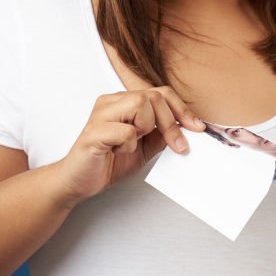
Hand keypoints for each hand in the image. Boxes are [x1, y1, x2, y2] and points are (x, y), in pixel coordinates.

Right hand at [53, 86, 204, 207]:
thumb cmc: (108, 163)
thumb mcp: (144, 148)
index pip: (160, 93)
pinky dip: (128, 145)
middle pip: (154, 97)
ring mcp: (101, 114)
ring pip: (141, 105)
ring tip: (131, 144)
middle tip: (178, 146)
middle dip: (171, 123)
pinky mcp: (94, 131)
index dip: (182, 109)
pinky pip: (125, 131)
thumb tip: (186, 128)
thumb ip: (161, 135)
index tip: (197, 128)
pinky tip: (116, 151)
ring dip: (145, 129)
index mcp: (124, 102)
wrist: (78, 182)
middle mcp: (112, 102)